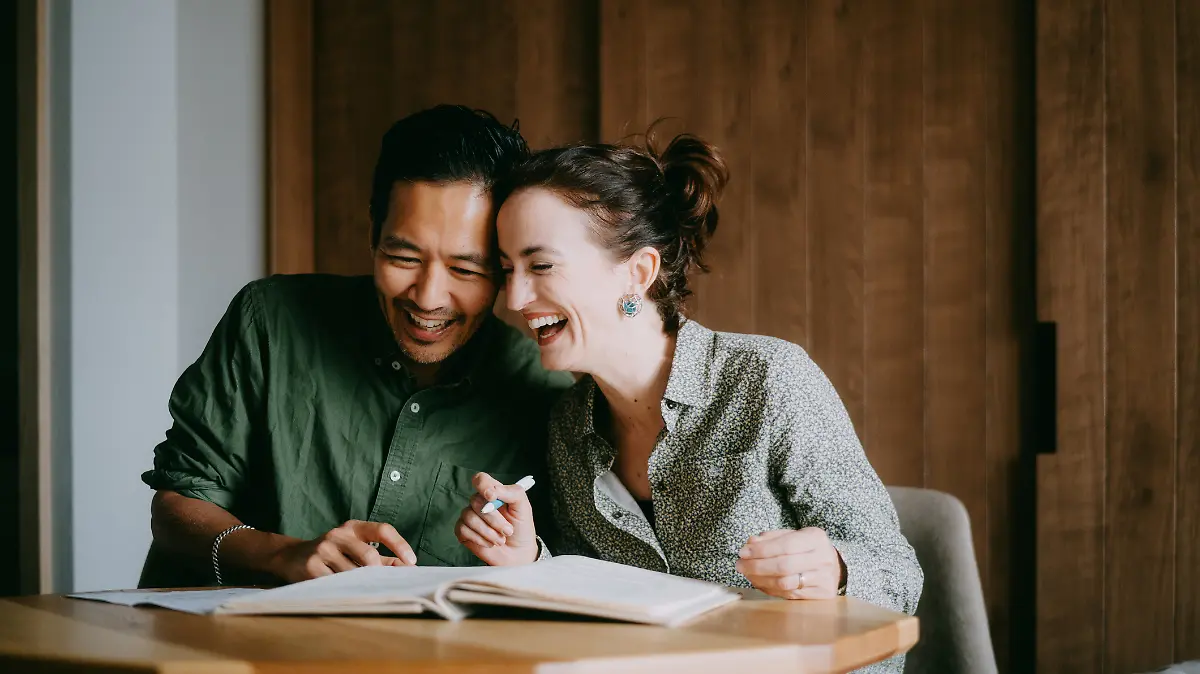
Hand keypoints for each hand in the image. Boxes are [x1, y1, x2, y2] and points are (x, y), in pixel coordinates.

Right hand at [268, 520, 416, 582]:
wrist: (291, 556)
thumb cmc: (333, 553)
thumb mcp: (356, 548)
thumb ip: (382, 558)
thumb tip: (408, 569)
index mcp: (353, 527)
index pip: (382, 530)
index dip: (400, 545)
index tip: (411, 562)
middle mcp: (338, 534)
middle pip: (369, 556)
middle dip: (379, 574)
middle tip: (383, 585)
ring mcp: (323, 549)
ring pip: (353, 574)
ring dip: (362, 585)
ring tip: (363, 590)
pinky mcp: (311, 567)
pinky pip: (335, 584)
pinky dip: (345, 591)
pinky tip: (345, 593)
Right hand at [455, 472, 537, 565]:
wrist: (519, 553)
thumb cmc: (521, 528)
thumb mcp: (523, 506)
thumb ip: (512, 492)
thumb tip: (492, 490)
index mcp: (493, 493)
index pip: (481, 479)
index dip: (483, 485)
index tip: (492, 497)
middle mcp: (479, 503)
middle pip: (476, 501)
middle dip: (494, 519)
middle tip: (508, 531)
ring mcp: (470, 517)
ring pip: (469, 517)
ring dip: (488, 532)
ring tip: (501, 540)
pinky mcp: (463, 532)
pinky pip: (463, 530)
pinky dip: (479, 539)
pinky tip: (490, 543)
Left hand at [736, 528, 843, 599]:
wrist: (834, 566)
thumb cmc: (807, 548)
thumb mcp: (793, 536)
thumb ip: (772, 538)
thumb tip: (751, 543)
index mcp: (816, 538)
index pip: (785, 545)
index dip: (761, 550)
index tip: (743, 552)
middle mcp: (823, 559)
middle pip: (784, 566)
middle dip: (757, 566)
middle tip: (740, 565)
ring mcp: (823, 579)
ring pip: (785, 583)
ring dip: (760, 580)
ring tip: (747, 574)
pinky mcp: (820, 596)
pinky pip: (788, 594)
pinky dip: (769, 589)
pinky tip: (759, 582)